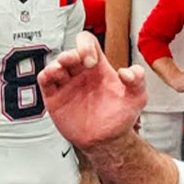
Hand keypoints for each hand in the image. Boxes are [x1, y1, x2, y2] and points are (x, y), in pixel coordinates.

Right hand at [38, 31, 147, 151]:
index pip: (88, 43)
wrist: (108, 140)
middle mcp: (81, 73)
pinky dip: (46, 74)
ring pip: (56, 64)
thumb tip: (126, 71)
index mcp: (98, 67)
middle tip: (78, 61)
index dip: (86, 44)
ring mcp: (67, 84)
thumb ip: (138, 80)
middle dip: (71, 54)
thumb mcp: (137, 97)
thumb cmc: (121, 116)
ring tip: (62, 67)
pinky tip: (52, 75)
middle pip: (70, 53)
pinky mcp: (56, 97)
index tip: (91, 60)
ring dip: (57, 63)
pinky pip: (45, 81)